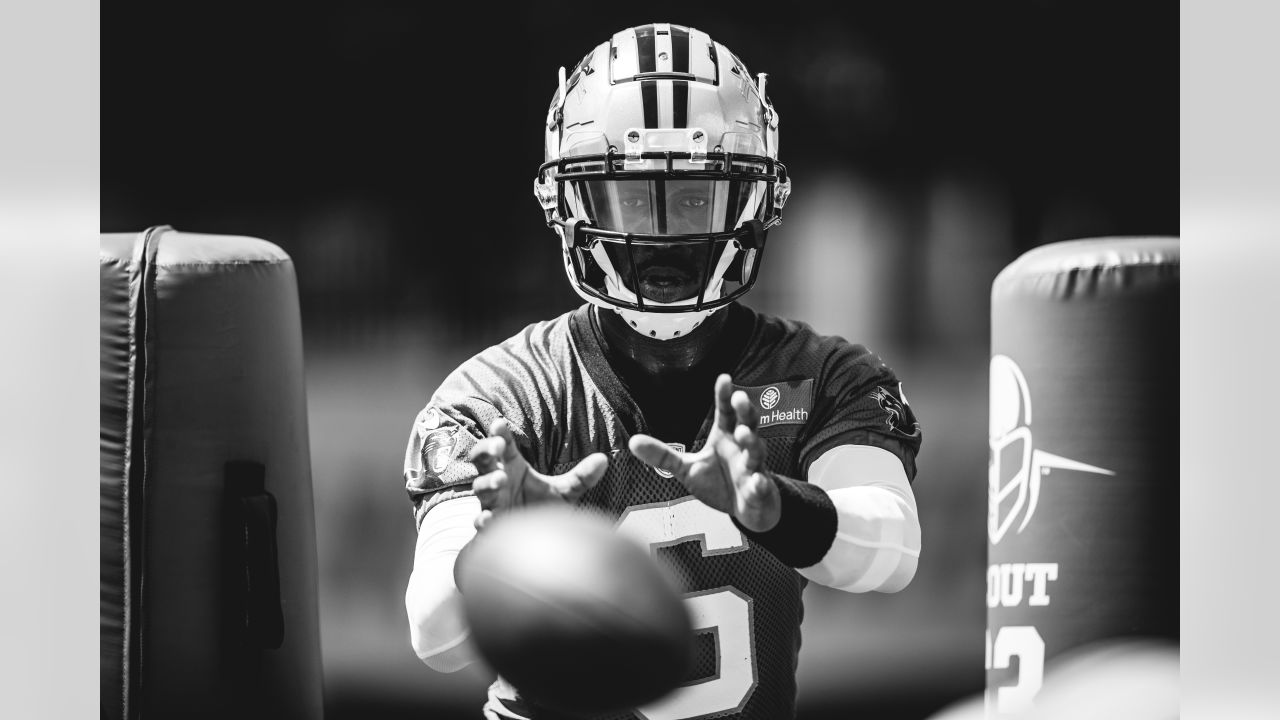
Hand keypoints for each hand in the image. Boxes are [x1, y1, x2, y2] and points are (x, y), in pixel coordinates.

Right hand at [468, 418, 607, 530]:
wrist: (532, 543)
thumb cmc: (541, 509)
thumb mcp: (565, 492)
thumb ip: (582, 477)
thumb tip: (604, 459)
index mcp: (513, 466)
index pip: (503, 444)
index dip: (499, 433)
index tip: (500, 423)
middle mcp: (499, 482)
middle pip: (481, 459)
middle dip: (485, 449)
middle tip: (498, 446)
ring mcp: (493, 503)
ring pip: (479, 488)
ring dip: (487, 481)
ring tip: (501, 479)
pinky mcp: (492, 526)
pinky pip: (481, 521)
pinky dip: (483, 519)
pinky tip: (487, 518)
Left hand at [628, 374, 780, 531]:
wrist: (745, 509)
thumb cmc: (719, 484)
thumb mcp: (687, 469)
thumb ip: (663, 455)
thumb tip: (633, 442)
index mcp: (725, 438)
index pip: (726, 413)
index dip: (724, 396)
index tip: (724, 378)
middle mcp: (741, 449)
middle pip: (748, 424)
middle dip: (745, 411)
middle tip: (739, 399)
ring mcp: (752, 468)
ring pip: (756, 451)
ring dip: (751, 442)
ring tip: (743, 434)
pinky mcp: (758, 491)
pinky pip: (760, 486)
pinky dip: (759, 484)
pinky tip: (757, 481)